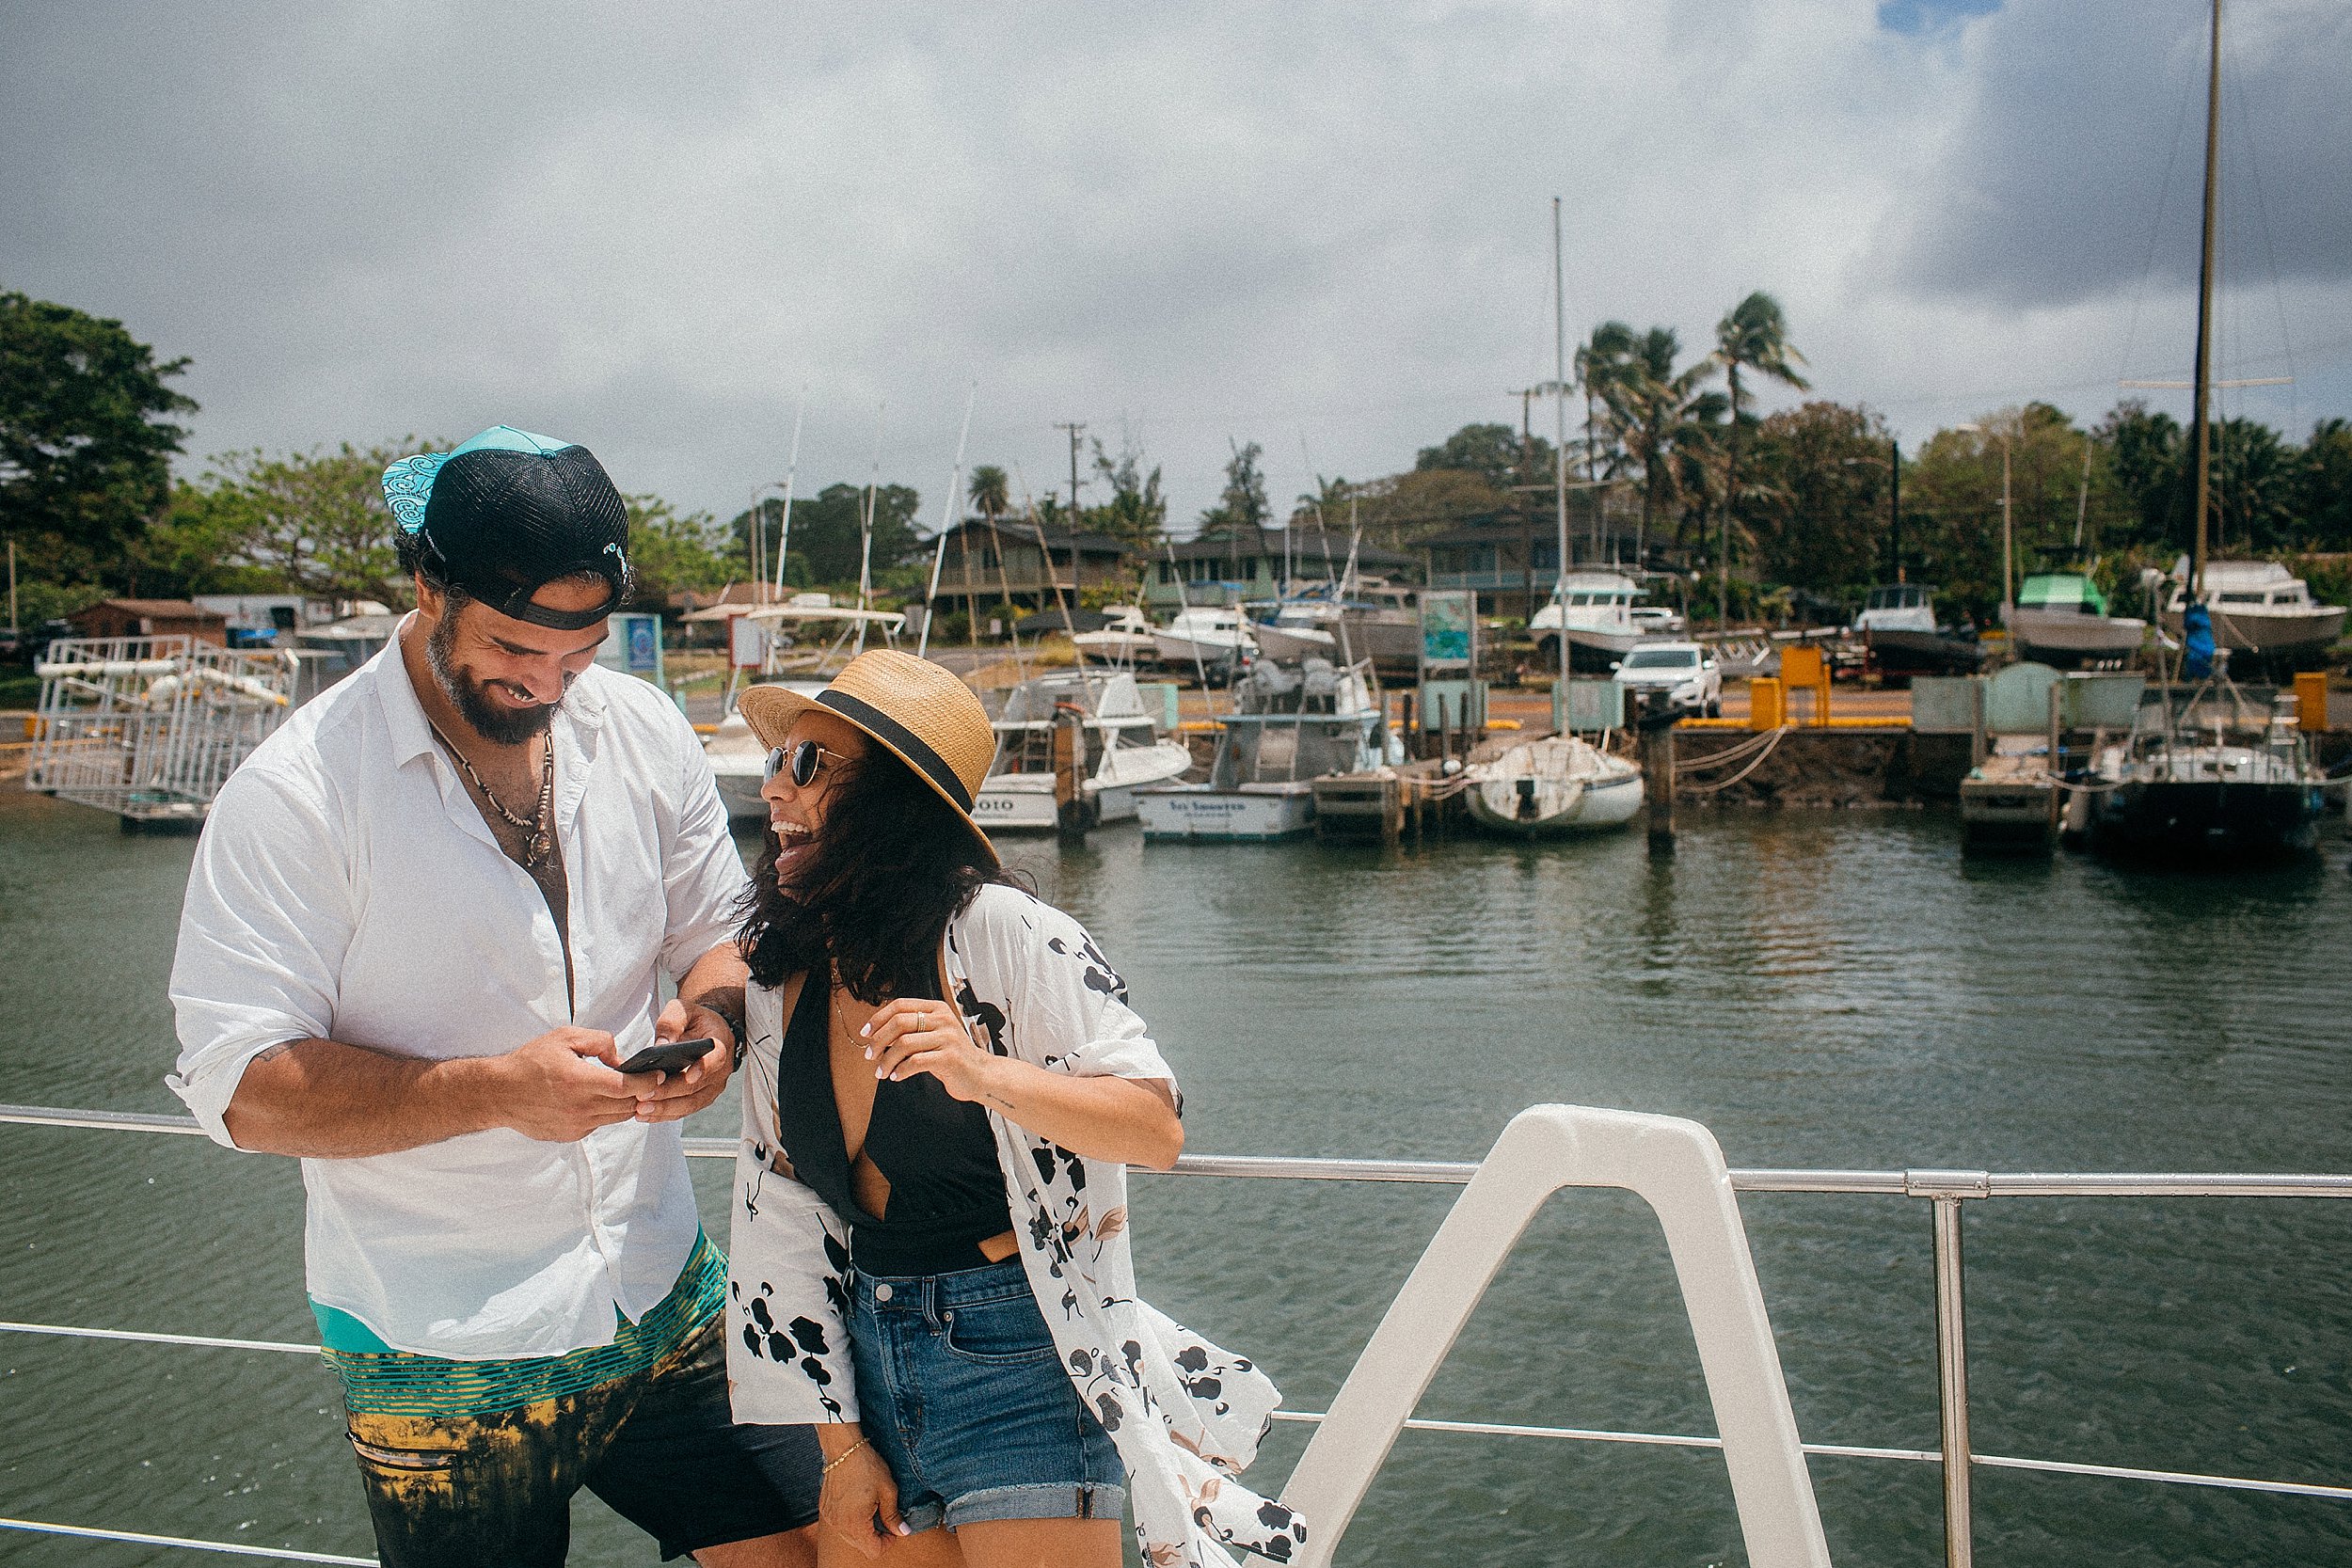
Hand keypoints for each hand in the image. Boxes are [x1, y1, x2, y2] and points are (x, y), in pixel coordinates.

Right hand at [494, 1026, 642, 1141]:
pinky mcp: (569, 1135)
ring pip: (616, 1117)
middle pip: (628, 1105)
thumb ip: (600, 1042)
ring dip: (625, 1104)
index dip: (648, 1082)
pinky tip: (597, 1099)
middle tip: (649, 1081)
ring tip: (625, 1088)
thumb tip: (622, 1059)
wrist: (499, 1093)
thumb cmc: (530, 1062)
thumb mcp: (565, 1038)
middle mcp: (579, 1107)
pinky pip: (598, 1124)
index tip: (659, 1075)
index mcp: (579, 1081)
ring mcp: (575, 1125)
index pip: (627, 1087)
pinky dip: (605, 1113)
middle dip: (642, 1093)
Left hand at [628, 998, 735, 1122]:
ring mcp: (711, 1087)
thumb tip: (661, 1046)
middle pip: (697, 1087)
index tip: (687, 1076)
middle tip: (645, 1096)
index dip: (703, 1068)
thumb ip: (672, 1023)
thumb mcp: (682, 1010)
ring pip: (690, 1104)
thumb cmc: (693, 1019)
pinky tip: (645, 1115)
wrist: (705, 1031)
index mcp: (721, 1044)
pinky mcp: (700, 1098)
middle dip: (670, 1093)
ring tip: (641, 1110)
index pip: (716, 1058)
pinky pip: (684, 1110)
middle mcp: (720, 1070)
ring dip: (665, 1109)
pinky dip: (664, 1114)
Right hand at [817, 1431, 906, 1557]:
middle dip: (875, 1536)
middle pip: (861, 1546)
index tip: (893, 1527)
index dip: (887, 1542)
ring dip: (862, 1529)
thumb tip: (903, 1532)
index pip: (873, 1551)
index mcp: (856, 1524)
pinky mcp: (825, 1509)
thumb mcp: (888, 1490)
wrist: (844, 1448)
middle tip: (884, 1515)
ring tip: (871, 1508)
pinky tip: (858, 1503)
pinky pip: (840, 1524)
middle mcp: (839, 1525)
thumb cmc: (868, 1467)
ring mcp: (830, 1518)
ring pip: (850, 1536)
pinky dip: (850, 1520)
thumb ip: (894, 1516)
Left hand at [860, 998, 999, 1103]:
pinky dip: (901, 1070)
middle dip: (878, 1041)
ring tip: (882, 1072)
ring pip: (904, 1043)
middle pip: (899, 1022)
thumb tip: (876, 1035)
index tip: (866, 1033)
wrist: (980, 1074)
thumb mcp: (933, 1035)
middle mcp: (943, 1019)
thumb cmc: (952, 1055)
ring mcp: (947, 1038)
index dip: (878, 1018)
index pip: (900, 1005)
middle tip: (870, 1055)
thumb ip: (912, 1030)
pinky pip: (916, 1062)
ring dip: (887, 1060)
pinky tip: (897, 1076)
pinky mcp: (949, 1057)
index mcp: (936, 1009)